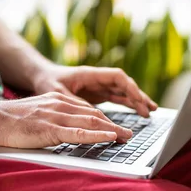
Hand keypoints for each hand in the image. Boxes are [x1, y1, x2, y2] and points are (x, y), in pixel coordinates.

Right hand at [0, 92, 132, 147]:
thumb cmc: (10, 122)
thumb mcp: (36, 116)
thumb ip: (52, 121)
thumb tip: (64, 133)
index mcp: (57, 101)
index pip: (86, 110)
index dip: (105, 120)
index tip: (117, 128)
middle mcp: (60, 105)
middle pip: (94, 115)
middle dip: (114, 125)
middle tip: (128, 134)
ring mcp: (55, 116)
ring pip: (90, 122)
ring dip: (111, 130)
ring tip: (126, 138)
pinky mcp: (50, 129)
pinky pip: (78, 132)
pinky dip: (96, 135)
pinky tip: (109, 137)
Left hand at [33, 65, 157, 116]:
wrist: (40, 77)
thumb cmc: (47, 82)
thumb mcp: (58, 94)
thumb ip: (76, 103)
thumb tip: (93, 115)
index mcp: (90, 74)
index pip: (117, 77)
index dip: (130, 87)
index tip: (138, 99)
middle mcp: (98, 79)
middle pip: (124, 85)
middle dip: (138, 96)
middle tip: (149, 110)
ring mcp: (99, 87)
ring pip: (123, 92)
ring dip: (136, 101)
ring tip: (150, 112)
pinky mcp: (97, 95)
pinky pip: (117, 98)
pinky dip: (128, 105)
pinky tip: (138, 112)